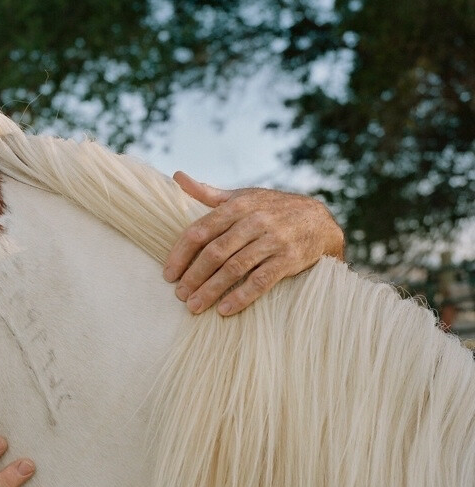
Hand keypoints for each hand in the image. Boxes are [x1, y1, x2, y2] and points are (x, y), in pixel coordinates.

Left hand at [163, 171, 343, 315]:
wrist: (318, 220)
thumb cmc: (271, 209)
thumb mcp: (242, 196)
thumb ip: (208, 193)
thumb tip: (177, 176)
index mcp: (238, 206)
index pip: (200, 231)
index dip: (181, 254)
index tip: (168, 274)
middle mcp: (254, 221)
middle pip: (215, 252)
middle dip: (194, 275)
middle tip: (179, 294)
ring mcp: (273, 240)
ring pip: (235, 268)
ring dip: (211, 290)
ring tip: (194, 306)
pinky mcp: (289, 259)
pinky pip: (261, 281)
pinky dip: (242, 296)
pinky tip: (224, 310)